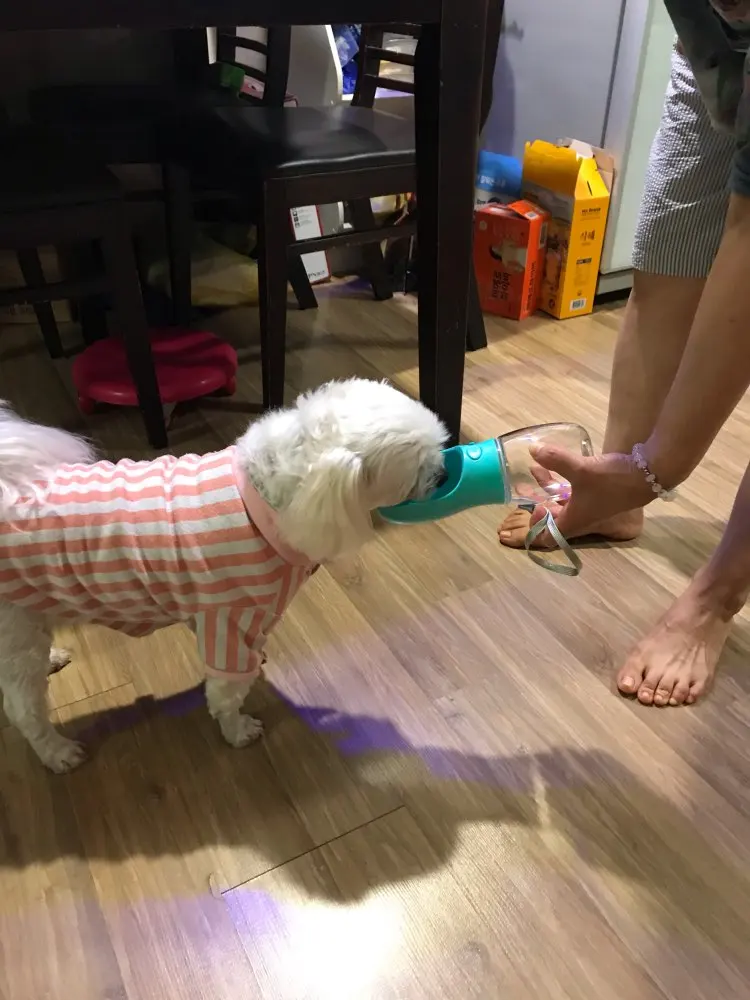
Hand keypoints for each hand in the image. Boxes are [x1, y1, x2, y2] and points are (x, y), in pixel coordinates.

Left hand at [526, 444, 658, 542]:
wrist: (648, 474)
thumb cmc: (612, 480)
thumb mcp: (581, 468)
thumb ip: (555, 460)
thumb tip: (532, 449)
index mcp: (573, 521)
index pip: (547, 537)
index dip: (535, 528)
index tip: (533, 507)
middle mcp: (579, 518)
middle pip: (551, 519)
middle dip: (537, 505)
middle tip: (524, 489)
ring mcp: (588, 506)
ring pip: (561, 502)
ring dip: (546, 489)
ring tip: (533, 469)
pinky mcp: (596, 494)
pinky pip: (571, 492)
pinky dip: (561, 481)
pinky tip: (555, 464)